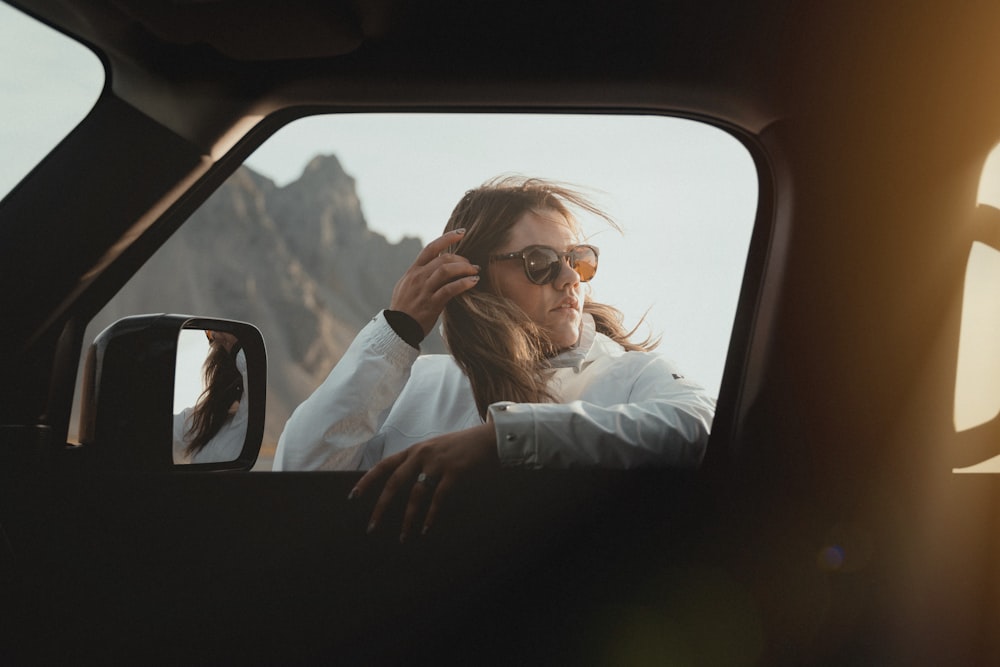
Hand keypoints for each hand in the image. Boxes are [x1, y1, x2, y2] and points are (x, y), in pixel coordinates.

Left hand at [349, 423, 498, 541]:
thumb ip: (421, 462)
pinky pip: (438, 499)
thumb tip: (406, 483)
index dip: (367, 481)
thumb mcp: (437, 449)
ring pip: (415, 495)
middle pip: (394, 482)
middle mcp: (422, 455)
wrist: (491, 440)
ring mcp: (438, 463)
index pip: (384, 465)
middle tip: (371, 527)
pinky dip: (430, 517)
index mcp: (416, 450)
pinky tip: (426, 530)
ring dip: (408, 519)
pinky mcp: (454, 473)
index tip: (353, 497)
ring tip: (403, 537)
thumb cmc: (464, 448)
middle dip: (381, 506)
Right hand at [390, 228, 479, 335]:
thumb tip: (438, 264)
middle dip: (461, 259)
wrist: (398, 329)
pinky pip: (450, 289)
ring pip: (446, 270)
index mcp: (413, 271)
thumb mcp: (408, 286)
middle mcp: (418, 277)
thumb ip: (421, 274)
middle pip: (443, 258)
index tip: (462, 232)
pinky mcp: (431, 304)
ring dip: (464, 268)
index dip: (447, 238)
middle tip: (471, 265)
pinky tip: (473, 282)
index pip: (431, 248)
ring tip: (475, 272)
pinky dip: (464, 283)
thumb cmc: (406, 308)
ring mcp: (424, 290)